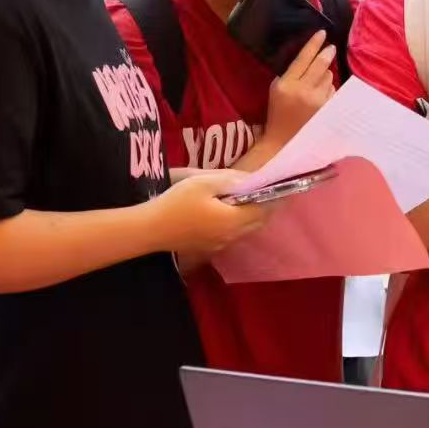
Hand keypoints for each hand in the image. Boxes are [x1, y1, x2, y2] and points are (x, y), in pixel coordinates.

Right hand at [151, 170, 274, 257]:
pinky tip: (228, 213)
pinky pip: (232, 235)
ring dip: (251, 217)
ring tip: (249, 200)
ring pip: (245, 230)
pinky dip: (237, 223)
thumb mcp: (203, 183)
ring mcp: (220, 244)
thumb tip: (248, 180)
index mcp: (234, 220)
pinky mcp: (208, 248)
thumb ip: (230, 180)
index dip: (273, 198)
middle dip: (265, 208)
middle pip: (257, 222)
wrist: (149, 229)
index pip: (263, 210)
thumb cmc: (176, 203)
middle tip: (267, 192)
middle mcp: (232, 236)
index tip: (279, 187)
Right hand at [263, 30, 335, 148]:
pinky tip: (320, 95)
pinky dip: (328, 88)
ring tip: (316, 82)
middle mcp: (305, 91)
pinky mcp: (327, 109)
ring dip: (326, 74)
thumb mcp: (276, 88)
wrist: (284, 140)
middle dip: (327, 53)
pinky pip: (332, 90)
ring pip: (329, 77)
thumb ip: (291, 73)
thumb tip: (310, 58)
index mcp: (287, 84)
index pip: (304, 58)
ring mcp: (318, 101)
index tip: (322, 33)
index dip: (314, 44)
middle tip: (330, 47)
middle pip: (321, 64)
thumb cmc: (277, 112)